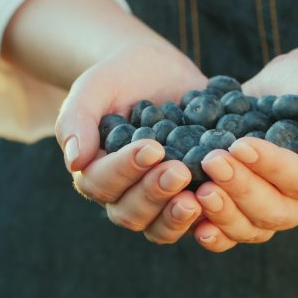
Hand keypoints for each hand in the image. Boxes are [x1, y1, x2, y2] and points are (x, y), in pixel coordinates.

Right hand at [55, 43, 206, 243]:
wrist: (157, 70)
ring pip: (159, 228)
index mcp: (94, 172)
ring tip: (198, 197)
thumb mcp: (93, 88)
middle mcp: (123, 194)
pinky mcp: (189, 198)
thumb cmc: (118, 77)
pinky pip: (195, 223)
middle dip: (154, 194)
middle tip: (180, 171)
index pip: (101, 183)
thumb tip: (74, 162)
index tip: (152, 147)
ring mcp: (157, 202)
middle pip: (130, 213)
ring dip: (176, 217)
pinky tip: (222, 200)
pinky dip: (207, 218)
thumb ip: (77, 120)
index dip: (125, 170)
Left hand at [192, 52, 297, 251]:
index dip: (269, 165)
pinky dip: (211, 231)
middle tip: (212, 161)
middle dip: (240, 187)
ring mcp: (270, 212)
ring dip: (222, 212)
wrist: (283, 88)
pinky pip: (228, 232)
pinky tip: (191, 220)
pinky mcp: (242, 211)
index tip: (239, 144)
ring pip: (248, 228)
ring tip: (199, 190)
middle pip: (272, 210)